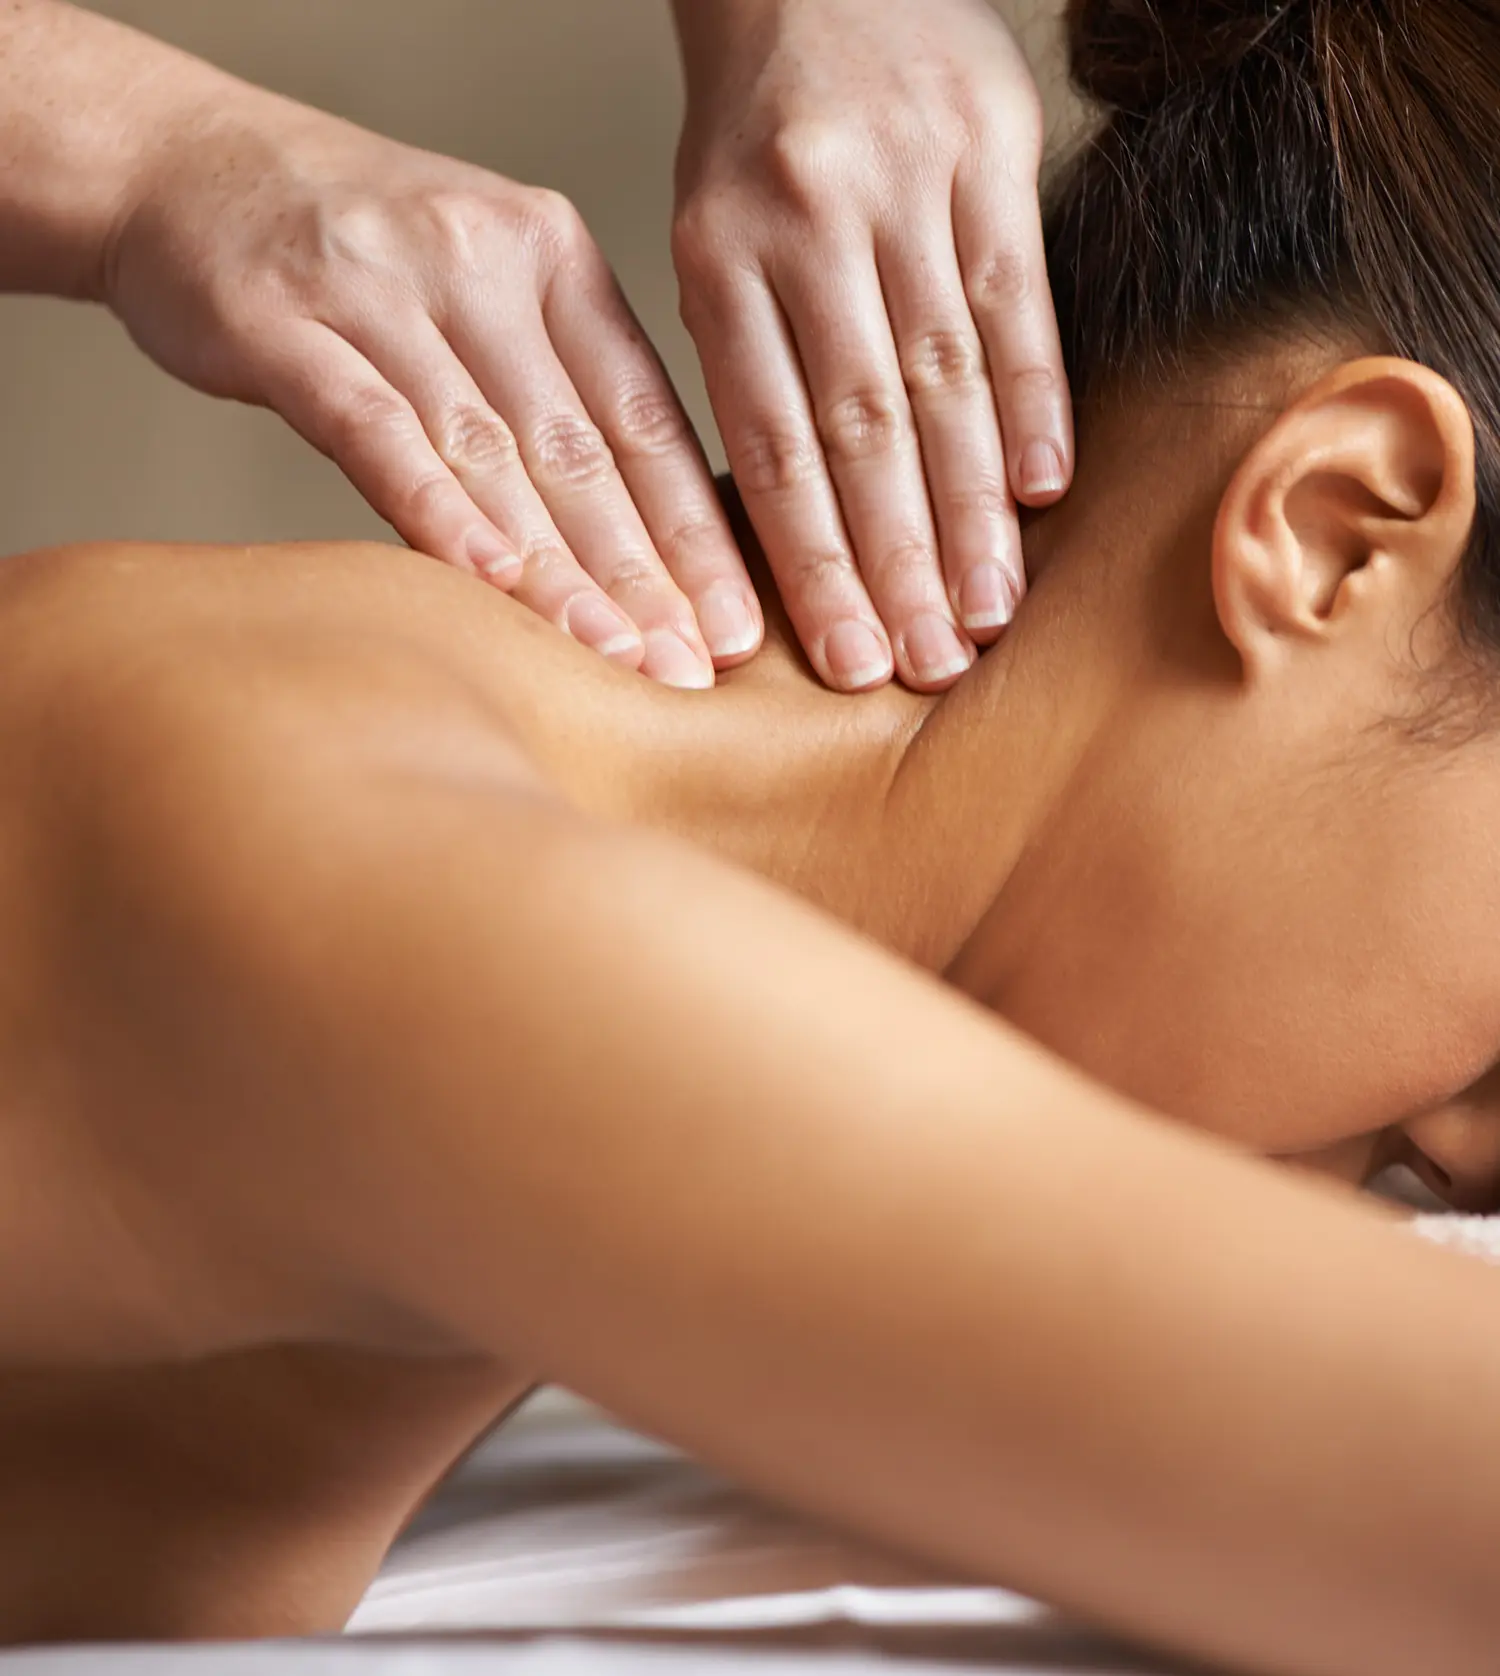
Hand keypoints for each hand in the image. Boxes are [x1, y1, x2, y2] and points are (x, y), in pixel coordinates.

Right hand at [104, 90, 765, 687]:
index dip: (695, 530)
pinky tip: (491, 583)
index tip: (740, 625)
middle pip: (582, 447)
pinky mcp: (284, 322)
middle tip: (698, 668)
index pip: (645, 416)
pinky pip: (375, 431)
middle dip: (648, 572)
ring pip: (493, 452)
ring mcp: (380, 287)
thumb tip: (650, 542)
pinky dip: (436, 511)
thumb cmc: (357, 259)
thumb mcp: (484, 292)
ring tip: (620, 657)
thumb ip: (558, 392)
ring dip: (562, 569)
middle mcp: (482, 263)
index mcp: (554, 258)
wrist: (186, 161)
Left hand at [671, 0, 1071, 691]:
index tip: (849, 660)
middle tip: (926, 666)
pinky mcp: (990, 149)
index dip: (815, 565)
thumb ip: (750, 366)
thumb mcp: (709, 240)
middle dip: (896, 564)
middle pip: (860, 433)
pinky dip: (1031, 398)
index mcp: (717, 261)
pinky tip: (1043, 490)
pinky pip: (1013, 295)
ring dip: (968, 509)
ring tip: (987, 609)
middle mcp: (805, 226)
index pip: (773, 448)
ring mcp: (902, 184)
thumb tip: (800, 528)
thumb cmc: (755, 139)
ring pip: (940, 378)